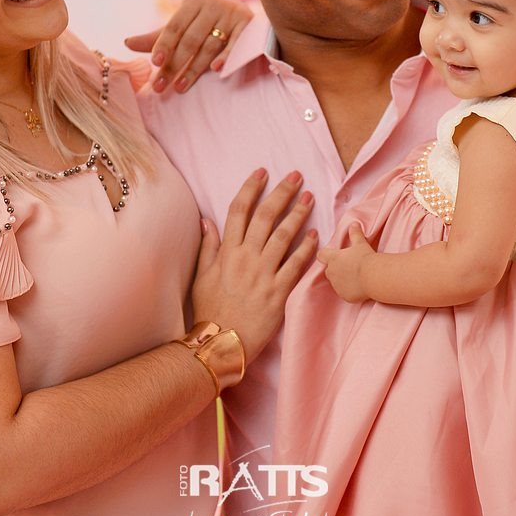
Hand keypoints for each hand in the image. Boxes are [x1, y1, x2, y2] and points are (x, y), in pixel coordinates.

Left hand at [123, 0, 252, 92]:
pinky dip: (225, 56)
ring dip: (194, 69)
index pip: (174, 27)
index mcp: (193, 0)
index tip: (154, 65)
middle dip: (174, 65)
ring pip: (209, 46)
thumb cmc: (205, 20)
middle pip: (190, 40)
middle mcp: (212, 3)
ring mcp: (231, 12)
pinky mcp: (247, 24)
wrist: (241, 8)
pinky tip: (214, 70)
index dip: (164, 45)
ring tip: (179, 87)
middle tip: (160, 86)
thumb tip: (127, 43)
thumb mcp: (183, 24)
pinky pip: (235, 44)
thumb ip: (158, 36)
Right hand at [190, 168, 317, 360]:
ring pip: (284, 235)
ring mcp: (264, 274)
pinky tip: (315, 234)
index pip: (239, 210)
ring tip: (309, 197)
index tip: (262, 172)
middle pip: (266, 216)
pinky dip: (307, 248)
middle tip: (296, 176)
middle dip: (282, 192)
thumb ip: (207, 247)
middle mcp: (246, 258)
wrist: (220, 343)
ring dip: (298, 213)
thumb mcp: (200, 277)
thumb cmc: (208, 311)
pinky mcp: (279, 291)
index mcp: (227, 252)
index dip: (251, 188)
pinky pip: (296, 264)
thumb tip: (207, 220)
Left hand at [320, 223, 375, 303]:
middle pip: (329, 269)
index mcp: (333, 258)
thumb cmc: (365, 257)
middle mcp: (332, 272)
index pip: (321, 255)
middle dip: (336, 268)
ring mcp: (337, 285)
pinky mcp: (345, 296)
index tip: (330, 254)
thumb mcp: (360, 243)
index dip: (325, 254)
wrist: (373, 276)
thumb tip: (354, 223)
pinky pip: (345, 293)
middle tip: (348, 266)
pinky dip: (349, 291)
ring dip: (342, 280)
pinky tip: (359, 287)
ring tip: (355, 277)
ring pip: (336, 282)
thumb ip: (355, 233)